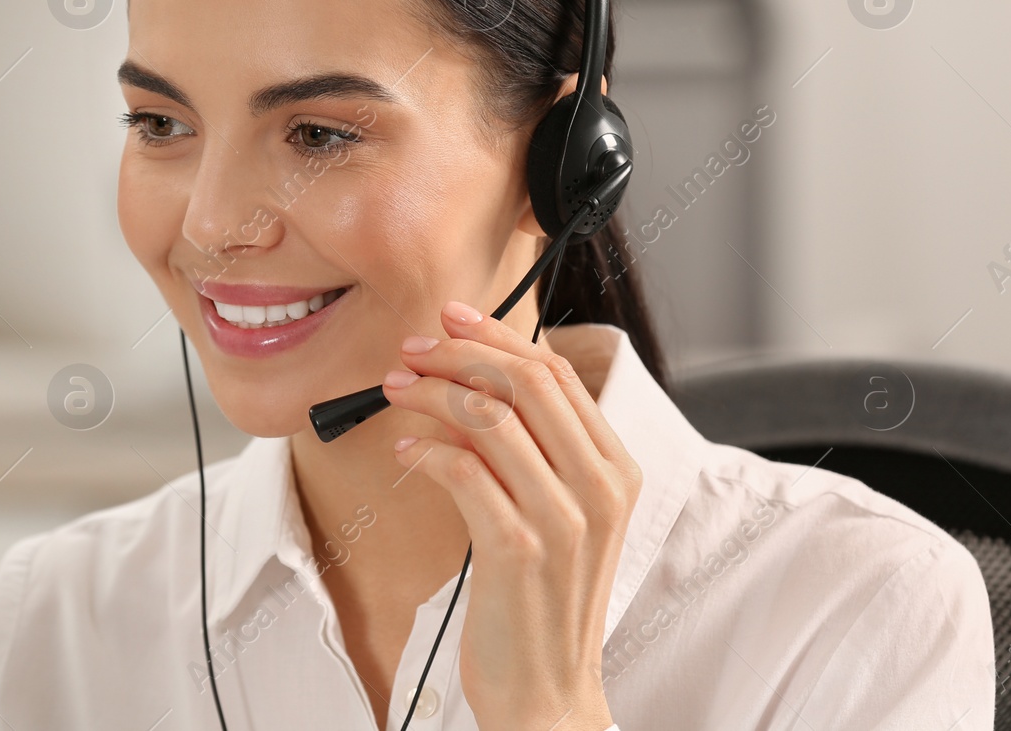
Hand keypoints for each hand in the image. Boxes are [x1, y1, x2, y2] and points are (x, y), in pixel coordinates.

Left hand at [382, 300, 640, 730]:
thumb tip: (477, 381)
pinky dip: (427, 449)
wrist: (547, 690)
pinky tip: (405, 449)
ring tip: (395, 390)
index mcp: (615, 470)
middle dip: (459, 354)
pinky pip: (464, 471)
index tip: (450, 319)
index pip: (556, 374)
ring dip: (431, 393)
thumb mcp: (559, 514)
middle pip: (525, 382)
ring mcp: (563, 518)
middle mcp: (599, 488)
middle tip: (411, 350)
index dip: (497, 337)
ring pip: (491, 418)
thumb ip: (535, 451)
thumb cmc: (540, 599)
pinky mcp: (519, 548)